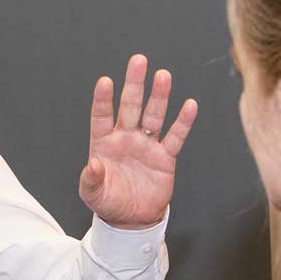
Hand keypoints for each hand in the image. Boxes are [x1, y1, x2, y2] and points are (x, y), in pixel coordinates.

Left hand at [79, 55, 197, 228]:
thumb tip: (93, 165)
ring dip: (158, 96)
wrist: (132, 219)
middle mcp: (125, 138)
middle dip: (134, 84)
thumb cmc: (108, 202)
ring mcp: (146, 145)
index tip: (105, 81)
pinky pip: (175, 136)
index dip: (104, 100)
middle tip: (138, 60)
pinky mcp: (165, 157)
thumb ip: (91, 179)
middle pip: (130, 106)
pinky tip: (190, 105)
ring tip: (163, 75)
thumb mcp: (93, 194)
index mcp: (103, 143)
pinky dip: (183, 122)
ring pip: (154, 115)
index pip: (102, 116)